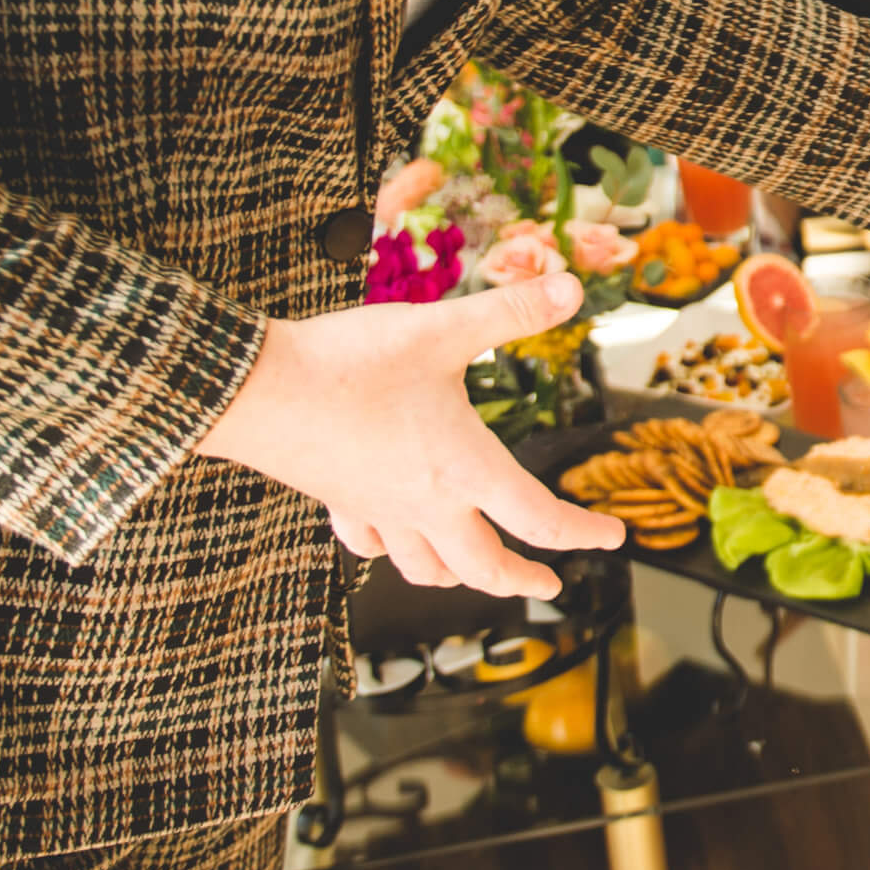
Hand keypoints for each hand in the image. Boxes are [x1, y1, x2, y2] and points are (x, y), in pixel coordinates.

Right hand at [195, 273, 626, 595]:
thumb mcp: (441, 329)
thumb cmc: (350, 362)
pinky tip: (392, 538)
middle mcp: (426, 504)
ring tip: (477, 572)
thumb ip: (510, 311)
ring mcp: (378, 510)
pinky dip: (392, 551)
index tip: (616, 537)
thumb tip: (572, 286)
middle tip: (550, 584)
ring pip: (426, 568)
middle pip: (484, 567)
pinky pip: (371, 544)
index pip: (541, 520)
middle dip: (523, 579)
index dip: (585, 532)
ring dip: (460, 577)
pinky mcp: (338, 501)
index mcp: (465, 469)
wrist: (253, 390)